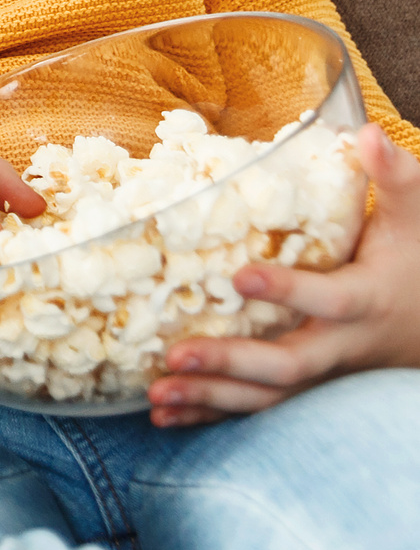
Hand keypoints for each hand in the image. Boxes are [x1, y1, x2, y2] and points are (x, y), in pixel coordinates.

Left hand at [149, 127, 419, 426]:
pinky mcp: (305, 391)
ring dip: (211, 399)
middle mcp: (341, 346)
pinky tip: (161, 418)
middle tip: (175, 356)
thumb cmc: (417, 262)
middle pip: (289, 364)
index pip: (328, 298)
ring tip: (156, 394)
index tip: (241, 276)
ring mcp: (324, 377)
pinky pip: (257, 412)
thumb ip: (395, 178)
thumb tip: (364, 131)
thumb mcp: (415, 219)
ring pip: (268, 399)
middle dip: (232, 363)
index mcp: (365, 299)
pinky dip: (212, 417)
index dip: (289, 290)